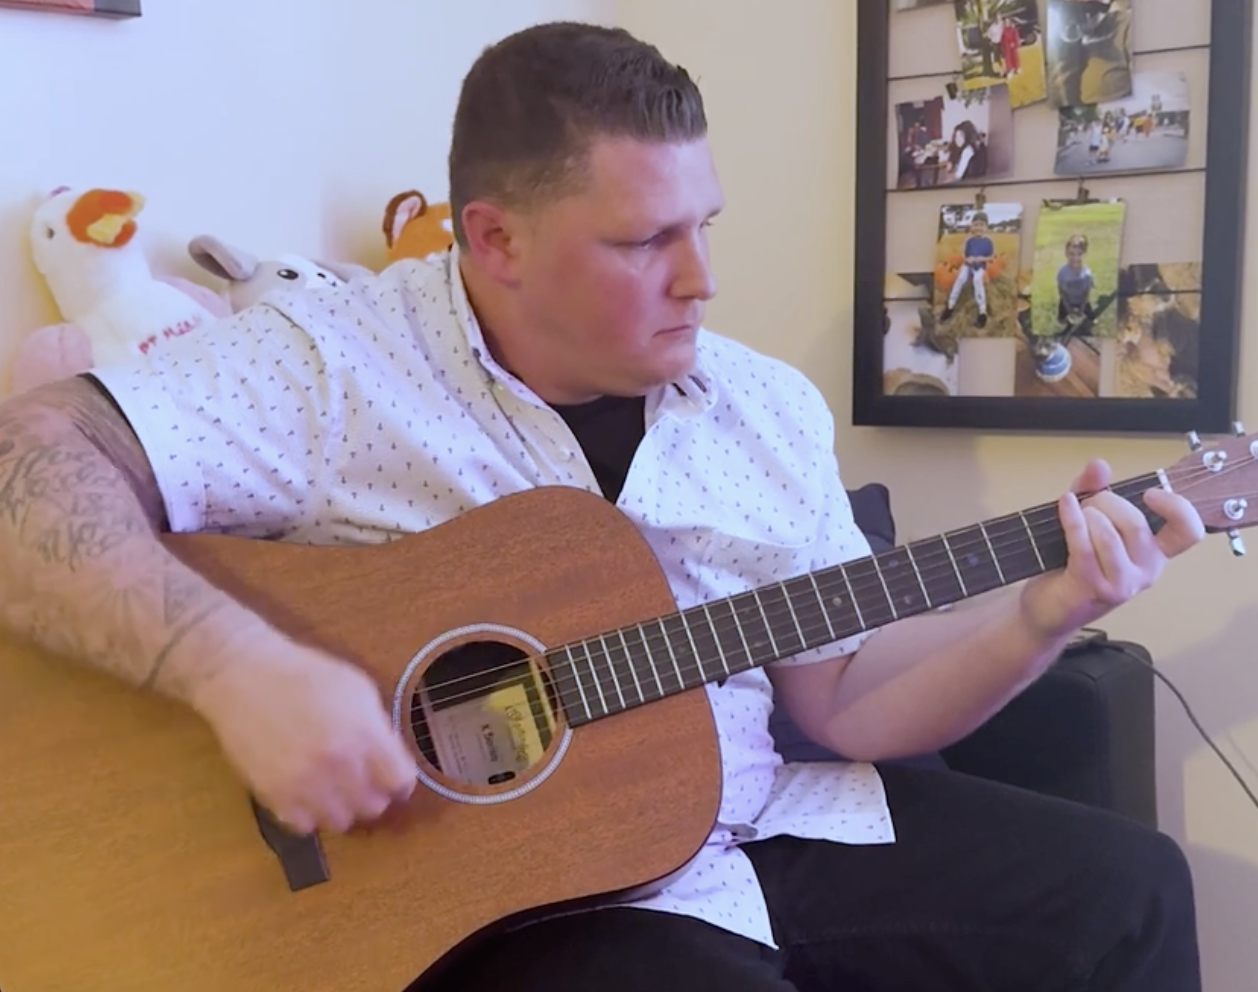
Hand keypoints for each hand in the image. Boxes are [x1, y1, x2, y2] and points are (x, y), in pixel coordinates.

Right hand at [190, 639, 416, 833]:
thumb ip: (378, 727)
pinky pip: (305, 826)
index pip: (400, 782)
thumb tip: (388, 758)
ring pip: (341, 822)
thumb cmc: (305, 675)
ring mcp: (305, 784)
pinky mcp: (274, 796)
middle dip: (373, 795)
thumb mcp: (357, 688)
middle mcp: (339, 764)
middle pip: (374, 807)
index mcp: (364, 734)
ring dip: (342, 808)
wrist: (243, 677)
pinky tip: (307, 794)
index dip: (400, 783)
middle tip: (362, 783)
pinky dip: (309, 815)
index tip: (394, 781)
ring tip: (333, 789)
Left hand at [1019, 458, 1204, 639]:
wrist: (1046, 608)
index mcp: (1154, 553)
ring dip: (1087, 515)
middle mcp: (1145, 570)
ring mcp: (1121, 583)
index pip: (1189, 532)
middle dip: (1106, 502)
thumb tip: (1100, 465)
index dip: (1178, 508)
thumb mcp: (1087, 521)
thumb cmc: (1071, 564)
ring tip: (1074, 515)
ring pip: (1109, 534)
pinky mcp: (1092, 587)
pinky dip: (1072, 519)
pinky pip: (1084, 544)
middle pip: (1136, 523)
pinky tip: (1065, 504)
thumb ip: (1093, 491)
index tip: (1151, 493)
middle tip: (1086, 503)